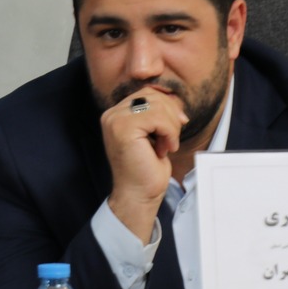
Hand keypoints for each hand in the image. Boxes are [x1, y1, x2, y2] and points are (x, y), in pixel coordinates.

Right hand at [100, 90, 187, 240]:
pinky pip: (158, 118)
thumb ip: (155, 114)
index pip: (147, 93)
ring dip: (171, 127)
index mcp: (116, 114)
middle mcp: (111, 114)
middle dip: (171, 116)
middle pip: (153, 96)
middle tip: (171, 140)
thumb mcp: (153, 134)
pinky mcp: (123, 128)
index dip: (167, 106)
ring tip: (167, 145)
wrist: (138, 195)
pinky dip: (169, 132)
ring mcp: (115, 120)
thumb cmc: (146, 169)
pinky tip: (165, 148)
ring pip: (157, 105)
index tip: (176, 127)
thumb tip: (172, 97)